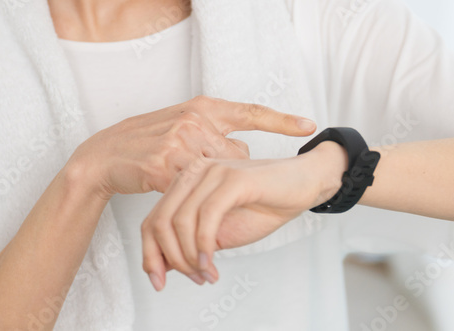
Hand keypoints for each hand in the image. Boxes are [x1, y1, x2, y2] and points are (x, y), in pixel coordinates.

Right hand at [67, 94, 316, 197]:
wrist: (103, 156)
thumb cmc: (147, 143)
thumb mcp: (182, 128)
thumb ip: (213, 136)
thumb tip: (244, 150)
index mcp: (203, 107)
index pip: (250, 113)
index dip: (281, 121)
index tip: (310, 126)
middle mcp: (194, 119)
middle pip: (236, 156)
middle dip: (229, 175)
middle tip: (210, 182)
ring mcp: (179, 141)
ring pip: (216, 175)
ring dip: (208, 188)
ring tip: (180, 182)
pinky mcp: (165, 165)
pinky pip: (192, 189)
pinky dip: (189, 196)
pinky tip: (169, 188)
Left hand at [140, 140, 348, 290]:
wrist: (303, 184)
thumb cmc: (263, 204)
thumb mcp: (219, 232)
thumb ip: (190, 243)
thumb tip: (162, 266)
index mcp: (186, 182)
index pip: (151, 221)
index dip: (150, 256)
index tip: (160, 281)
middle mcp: (194, 172)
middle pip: (160, 222)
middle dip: (171, 260)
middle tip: (193, 279)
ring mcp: (213, 171)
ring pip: (180, 221)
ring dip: (191, 258)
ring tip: (207, 274)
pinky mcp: (233, 178)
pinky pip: (207, 217)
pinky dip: (205, 247)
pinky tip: (212, 264)